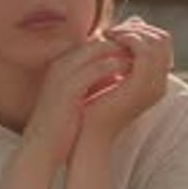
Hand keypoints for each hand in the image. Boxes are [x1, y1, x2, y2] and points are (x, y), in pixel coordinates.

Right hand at [23, 36, 130, 167]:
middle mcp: (62, 63)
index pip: (96, 42)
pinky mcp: (67, 88)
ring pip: (98, 49)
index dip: (120, 46)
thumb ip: (97, 81)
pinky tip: (131, 75)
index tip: (140, 55)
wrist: (41, 147)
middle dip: (124, 46)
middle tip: (146, 55)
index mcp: (64, 64)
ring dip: (123, 53)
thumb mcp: (80, 96)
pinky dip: (115, 68)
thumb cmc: (63, 124)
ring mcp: (63, 73)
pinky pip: (96, 69)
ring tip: (143, 62)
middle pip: (99, 41)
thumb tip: (123, 71)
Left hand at [79, 17, 172, 143]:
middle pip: (163, 39)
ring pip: (156, 42)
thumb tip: (130, 21)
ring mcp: (154, 85)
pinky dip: (128, 39)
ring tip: (108, 34)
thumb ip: (120, 52)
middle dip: (138, 28)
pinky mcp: (142, 85)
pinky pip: (144, 51)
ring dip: (131, 31)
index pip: (162, 43)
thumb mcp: (111, 73)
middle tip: (111, 31)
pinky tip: (108, 40)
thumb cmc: (94, 103)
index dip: (141, 31)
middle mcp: (160, 83)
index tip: (116, 31)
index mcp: (155, 82)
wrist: (89, 131)